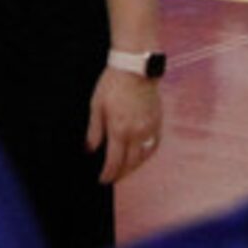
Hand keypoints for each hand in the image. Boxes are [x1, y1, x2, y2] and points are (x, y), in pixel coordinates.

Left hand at [87, 68, 163, 185]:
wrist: (135, 68)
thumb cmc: (113, 84)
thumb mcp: (96, 106)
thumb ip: (94, 131)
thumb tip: (90, 149)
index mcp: (120, 129)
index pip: (115, 162)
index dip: (108, 174)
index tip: (103, 179)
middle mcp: (137, 132)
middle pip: (131, 163)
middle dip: (121, 174)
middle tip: (113, 178)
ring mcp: (150, 127)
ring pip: (144, 156)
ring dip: (134, 166)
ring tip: (125, 169)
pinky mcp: (157, 121)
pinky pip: (154, 144)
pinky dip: (147, 154)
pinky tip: (140, 155)